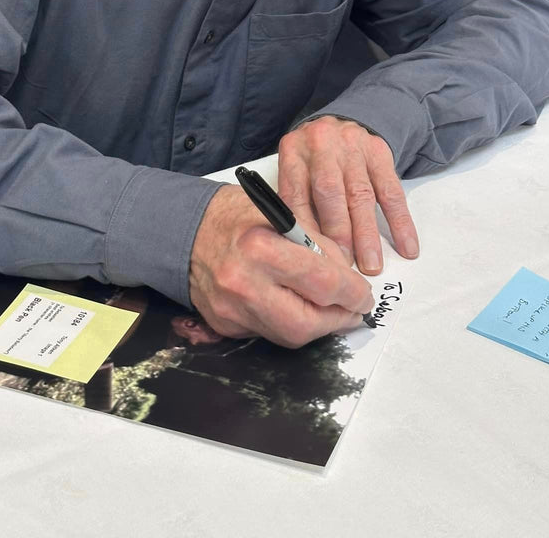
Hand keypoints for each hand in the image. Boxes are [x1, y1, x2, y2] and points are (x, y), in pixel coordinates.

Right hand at [188, 184, 373, 346]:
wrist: (184, 230)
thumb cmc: (235, 215)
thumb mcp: (282, 213)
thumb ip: (318, 245)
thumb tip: (348, 277)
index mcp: (261, 248)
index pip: (321, 283)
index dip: (352, 293)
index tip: (364, 295)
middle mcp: (242, 284)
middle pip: (306, 323)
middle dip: (337, 319)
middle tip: (352, 310)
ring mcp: (230, 310)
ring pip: (289, 336)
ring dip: (316, 325)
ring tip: (329, 310)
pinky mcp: (224, 325)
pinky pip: (268, 333)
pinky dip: (288, 322)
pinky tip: (295, 306)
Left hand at [277, 116, 418, 274]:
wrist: (344, 121)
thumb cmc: (315, 158)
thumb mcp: (296, 170)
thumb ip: (298, 203)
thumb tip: (304, 252)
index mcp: (294, 150)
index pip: (296, 195)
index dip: (305, 231)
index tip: (314, 261)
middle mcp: (322, 145)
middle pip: (329, 193)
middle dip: (338, 233)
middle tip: (344, 266)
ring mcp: (352, 147)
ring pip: (360, 194)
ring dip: (367, 234)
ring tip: (371, 264)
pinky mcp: (379, 152)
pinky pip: (391, 191)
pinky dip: (400, 221)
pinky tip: (406, 245)